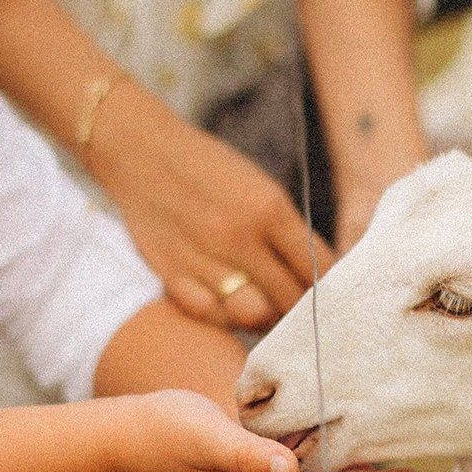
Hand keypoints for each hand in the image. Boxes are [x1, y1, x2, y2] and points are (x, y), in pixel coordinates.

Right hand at [96, 96, 329, 330]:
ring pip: (254, 315)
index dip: (328, 286)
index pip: (317, 266)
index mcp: (269, 208)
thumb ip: (288, 231)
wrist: (142, 153)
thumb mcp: (260, 186)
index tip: (329, 293)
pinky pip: (212, 315)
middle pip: (290, 298)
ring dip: (266, 319)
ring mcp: (204, 258)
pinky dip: (226, 317)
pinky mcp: (173, 273)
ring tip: (268, 311)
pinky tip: (231, 307)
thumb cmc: (209, 168)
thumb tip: (317, 274)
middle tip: (300, 308)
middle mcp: (239, 237)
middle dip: (302, 309)